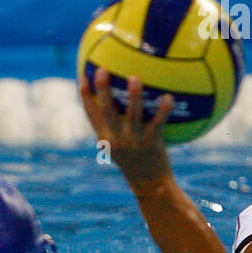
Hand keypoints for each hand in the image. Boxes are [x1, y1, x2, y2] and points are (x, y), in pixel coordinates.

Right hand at [78, 67, 171, 186]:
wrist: (148, 182)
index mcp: (104, 137)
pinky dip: (163, 110)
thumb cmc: (134, 160)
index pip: (90, 113)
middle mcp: (116, 138)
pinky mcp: (151, 143)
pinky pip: (157, 123)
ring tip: (135, 78)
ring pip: (132, 114)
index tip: (82, 76)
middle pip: (106, 110)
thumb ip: (115, 127)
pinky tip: (168, 96)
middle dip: (102, 89)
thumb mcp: (118, 146)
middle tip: (102, 70)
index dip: (85, 95)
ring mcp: (133, 140)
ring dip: (133, 96)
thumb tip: (117, 102)